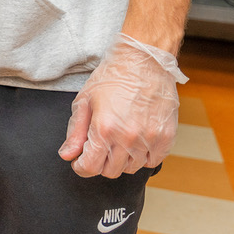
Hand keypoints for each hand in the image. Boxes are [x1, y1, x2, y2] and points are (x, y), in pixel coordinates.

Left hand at [58, 32, 186, 178]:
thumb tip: (67, 155)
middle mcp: (127, 138)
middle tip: (98, 146)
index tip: (80, 162)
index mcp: (104, 129)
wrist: (144, 62)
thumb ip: (75, 131)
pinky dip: (142, 157)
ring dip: (121, 160)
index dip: (81, 167)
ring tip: (117, 140)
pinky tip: (135, 141)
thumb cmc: (112, 77)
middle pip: (110, 171)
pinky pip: (152, 162)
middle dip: (99, 162)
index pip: (90, 167)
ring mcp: (149, 140)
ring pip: (131, 168)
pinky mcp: (166, 138)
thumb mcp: (85, 100)